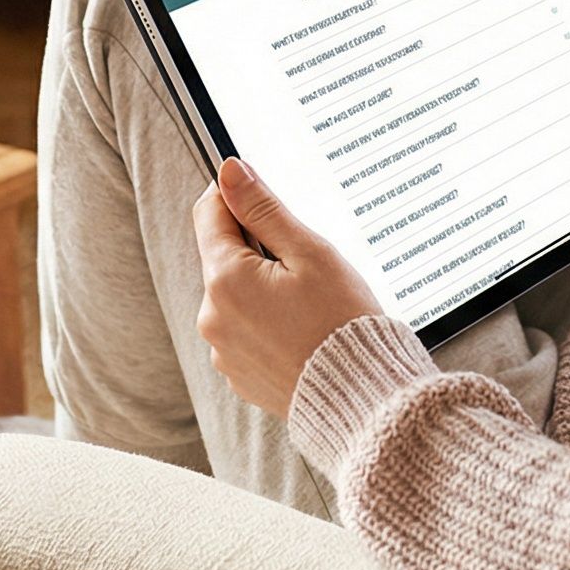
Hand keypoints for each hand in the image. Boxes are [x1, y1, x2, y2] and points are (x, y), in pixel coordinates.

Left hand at [191, 157, 388, 418]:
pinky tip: (303, 331)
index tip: (268, 199)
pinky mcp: (238, 373)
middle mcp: (213, 316)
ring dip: (263, 287)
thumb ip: (264, 208)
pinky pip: (245, 330)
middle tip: (307, 265)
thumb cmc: (343, 323)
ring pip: (235, 294)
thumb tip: (229, 171)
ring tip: (311, 305)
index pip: (209, 213)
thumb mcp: (309, 252)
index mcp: (226, 280)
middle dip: (259, 249)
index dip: (238, 196)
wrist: (361, 398)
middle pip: (223, 255)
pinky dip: (268, 322)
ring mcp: (223, 349)